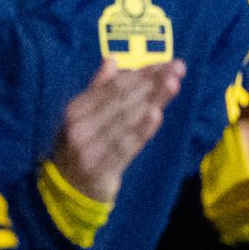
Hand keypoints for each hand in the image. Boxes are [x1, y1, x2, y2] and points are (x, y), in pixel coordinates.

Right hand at [51, 59, 183, 204]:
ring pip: (127, 120)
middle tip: (178, 68)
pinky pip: (125, 147)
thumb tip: (111, 60)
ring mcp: (88, 149)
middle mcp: (79, 127)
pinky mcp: (99, 169)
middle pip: (123, 100)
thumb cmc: (84, 144)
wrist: (71, 189)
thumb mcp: (84, 116)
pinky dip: (141, 130)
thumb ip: (98, 88)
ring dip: (152, 100)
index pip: (115, 86)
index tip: (167, 63)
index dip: (142, 73)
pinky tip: (157, 115)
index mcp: (76, 109)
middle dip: (153, 82)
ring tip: (173, 85)